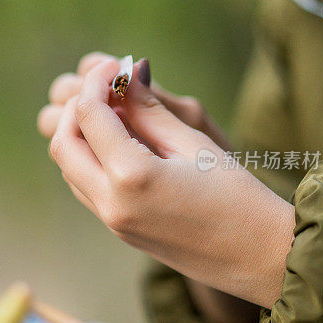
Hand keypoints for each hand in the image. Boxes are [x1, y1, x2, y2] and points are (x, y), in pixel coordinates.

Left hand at [47, 58, 294, 308]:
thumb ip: (150, 109)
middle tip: (107, 88)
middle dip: (76, 110)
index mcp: (131, 176)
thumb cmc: (238, 197)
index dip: (97, 82)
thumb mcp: (193, 143)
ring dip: (81, 136)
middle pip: (63, 145)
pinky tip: (121, 143)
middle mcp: (111, 203)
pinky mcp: (119, 231)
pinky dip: (90, 160)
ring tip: (117, 113)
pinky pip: (86, 188)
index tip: (115, 65)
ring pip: (69, 169)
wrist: (259, 257)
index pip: (90, 115)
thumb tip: (126, 75)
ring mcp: (112, 222)